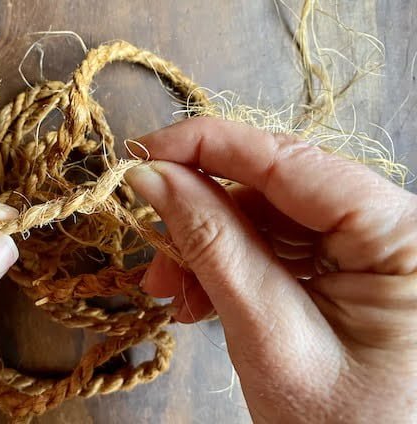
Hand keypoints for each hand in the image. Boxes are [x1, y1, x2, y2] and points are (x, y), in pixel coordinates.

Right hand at [126, 118, 416, 422]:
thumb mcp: (268, 335)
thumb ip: (212, 245)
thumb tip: (153, 176)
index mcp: (401, 236)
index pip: (289, 158)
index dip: (206, 146)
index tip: (141, 151)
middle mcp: (393, 226)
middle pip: (275, 185)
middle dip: (200, 214)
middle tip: (151, 251)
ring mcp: (372, 244)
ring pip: (268, 212)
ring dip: (209, 244)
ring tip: (176, 292)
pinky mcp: (350, 263)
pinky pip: (278, 241)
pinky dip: (230, 262)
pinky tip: (202, 295)